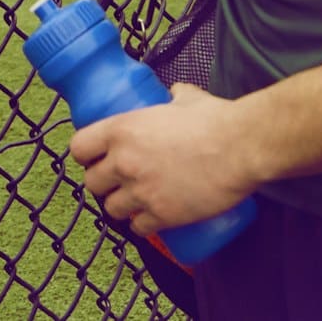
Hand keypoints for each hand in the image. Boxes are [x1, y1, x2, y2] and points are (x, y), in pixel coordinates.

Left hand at [69, 85, 260, 239]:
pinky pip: (138, 228)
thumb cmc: (215, 120)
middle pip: (92, 183)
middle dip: (103, 183)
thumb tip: (175, 93)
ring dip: (121, 206)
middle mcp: (124, 162)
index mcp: (122, 130)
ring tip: (134, 201)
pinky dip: (142, 225)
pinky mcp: (162, 215)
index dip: (86, 155)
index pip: (79, 147)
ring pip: (112, 209)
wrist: (241, 148)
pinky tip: (150, 219)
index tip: (95, 157)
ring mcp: (141, 191)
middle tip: (118, 181)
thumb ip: (174, 96)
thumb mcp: (186, 99)